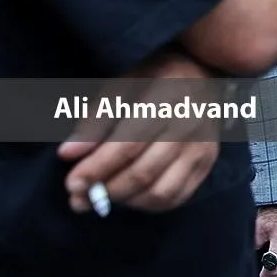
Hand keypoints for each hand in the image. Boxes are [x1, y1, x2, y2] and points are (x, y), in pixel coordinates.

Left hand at [59, 49, 221, 214]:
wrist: (204, 72)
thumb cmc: (156, 77)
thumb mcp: (122, 86)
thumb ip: (95, 119)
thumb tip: (67, 154)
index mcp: (166, 99)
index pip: (128, 145)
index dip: (97, 168)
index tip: (71, 184)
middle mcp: (190, 126)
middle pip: (143, 173)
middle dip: (105, 190)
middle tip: (78, 198)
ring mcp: (202, 148)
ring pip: (159, 192)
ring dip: (124, 201)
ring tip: (102, 196)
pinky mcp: (208, 163)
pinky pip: (175, 197)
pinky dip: (147, 205)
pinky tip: (129, 196)